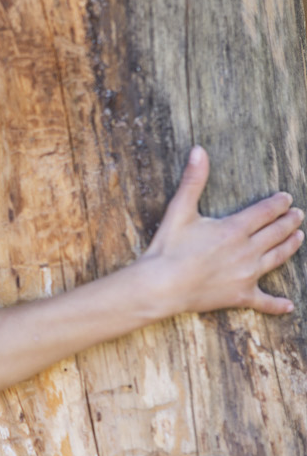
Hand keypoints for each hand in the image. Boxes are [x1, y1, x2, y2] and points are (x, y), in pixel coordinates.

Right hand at [141, 145, 303, 315]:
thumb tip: (199, 151)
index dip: (278, 203)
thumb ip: (193, 180)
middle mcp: (247, 250)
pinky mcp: (240, 296)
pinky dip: (277, 304)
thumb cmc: (168, 248)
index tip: (286, 198)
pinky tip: (288, 305)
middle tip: (297, 215)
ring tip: (299, 237)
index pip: (266, 212)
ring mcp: (246, 274)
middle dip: (289, 222)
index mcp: (234, 228)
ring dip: (290, 246)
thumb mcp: (179, 210)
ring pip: (277, 258)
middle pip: (277, 233)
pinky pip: (264, 301)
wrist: (161, 285)